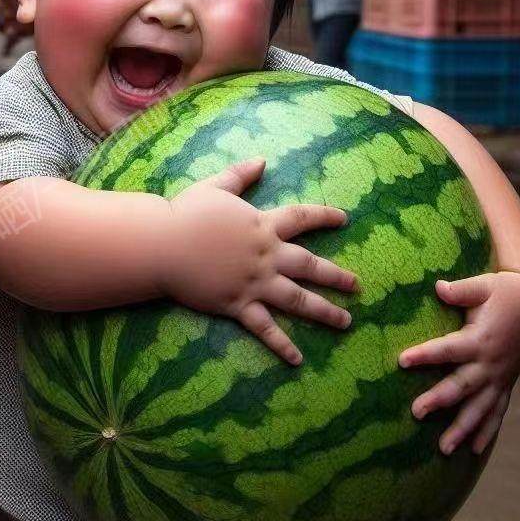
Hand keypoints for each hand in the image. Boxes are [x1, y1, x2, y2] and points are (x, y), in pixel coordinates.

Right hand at [163, 158, 356, 364]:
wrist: (162, 245)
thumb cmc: (184, 214)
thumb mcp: (214, 187)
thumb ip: (239, 175)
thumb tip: (262, 160)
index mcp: (262, 226)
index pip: (302, 218)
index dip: (325, 216)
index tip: (344, 219)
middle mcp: (266, 255)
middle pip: (310, 265)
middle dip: (336, 276)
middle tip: (356, 285)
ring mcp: (254, 282)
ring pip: (298, 299)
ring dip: (325, 312)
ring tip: (345, 321)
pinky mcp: (237, 304)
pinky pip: (265, 328)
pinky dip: (281, 345)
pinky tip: (298, 360)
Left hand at [399, 272, 519, 453]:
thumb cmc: (502, 293)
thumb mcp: (483, 286)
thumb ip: (461, 291)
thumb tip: (438, 287)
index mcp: (480, 338)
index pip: (448, 349)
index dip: (426, 354)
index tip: (402, 360)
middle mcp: (489, 362)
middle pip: (462, 385)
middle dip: (439, 400)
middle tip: (416, 412)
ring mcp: (499, 377)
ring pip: (480, 408)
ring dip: (462, 428)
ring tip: (443, 448)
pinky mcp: (505, 384)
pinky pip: (496, 412)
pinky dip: (486, 431)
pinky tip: (473, 449)